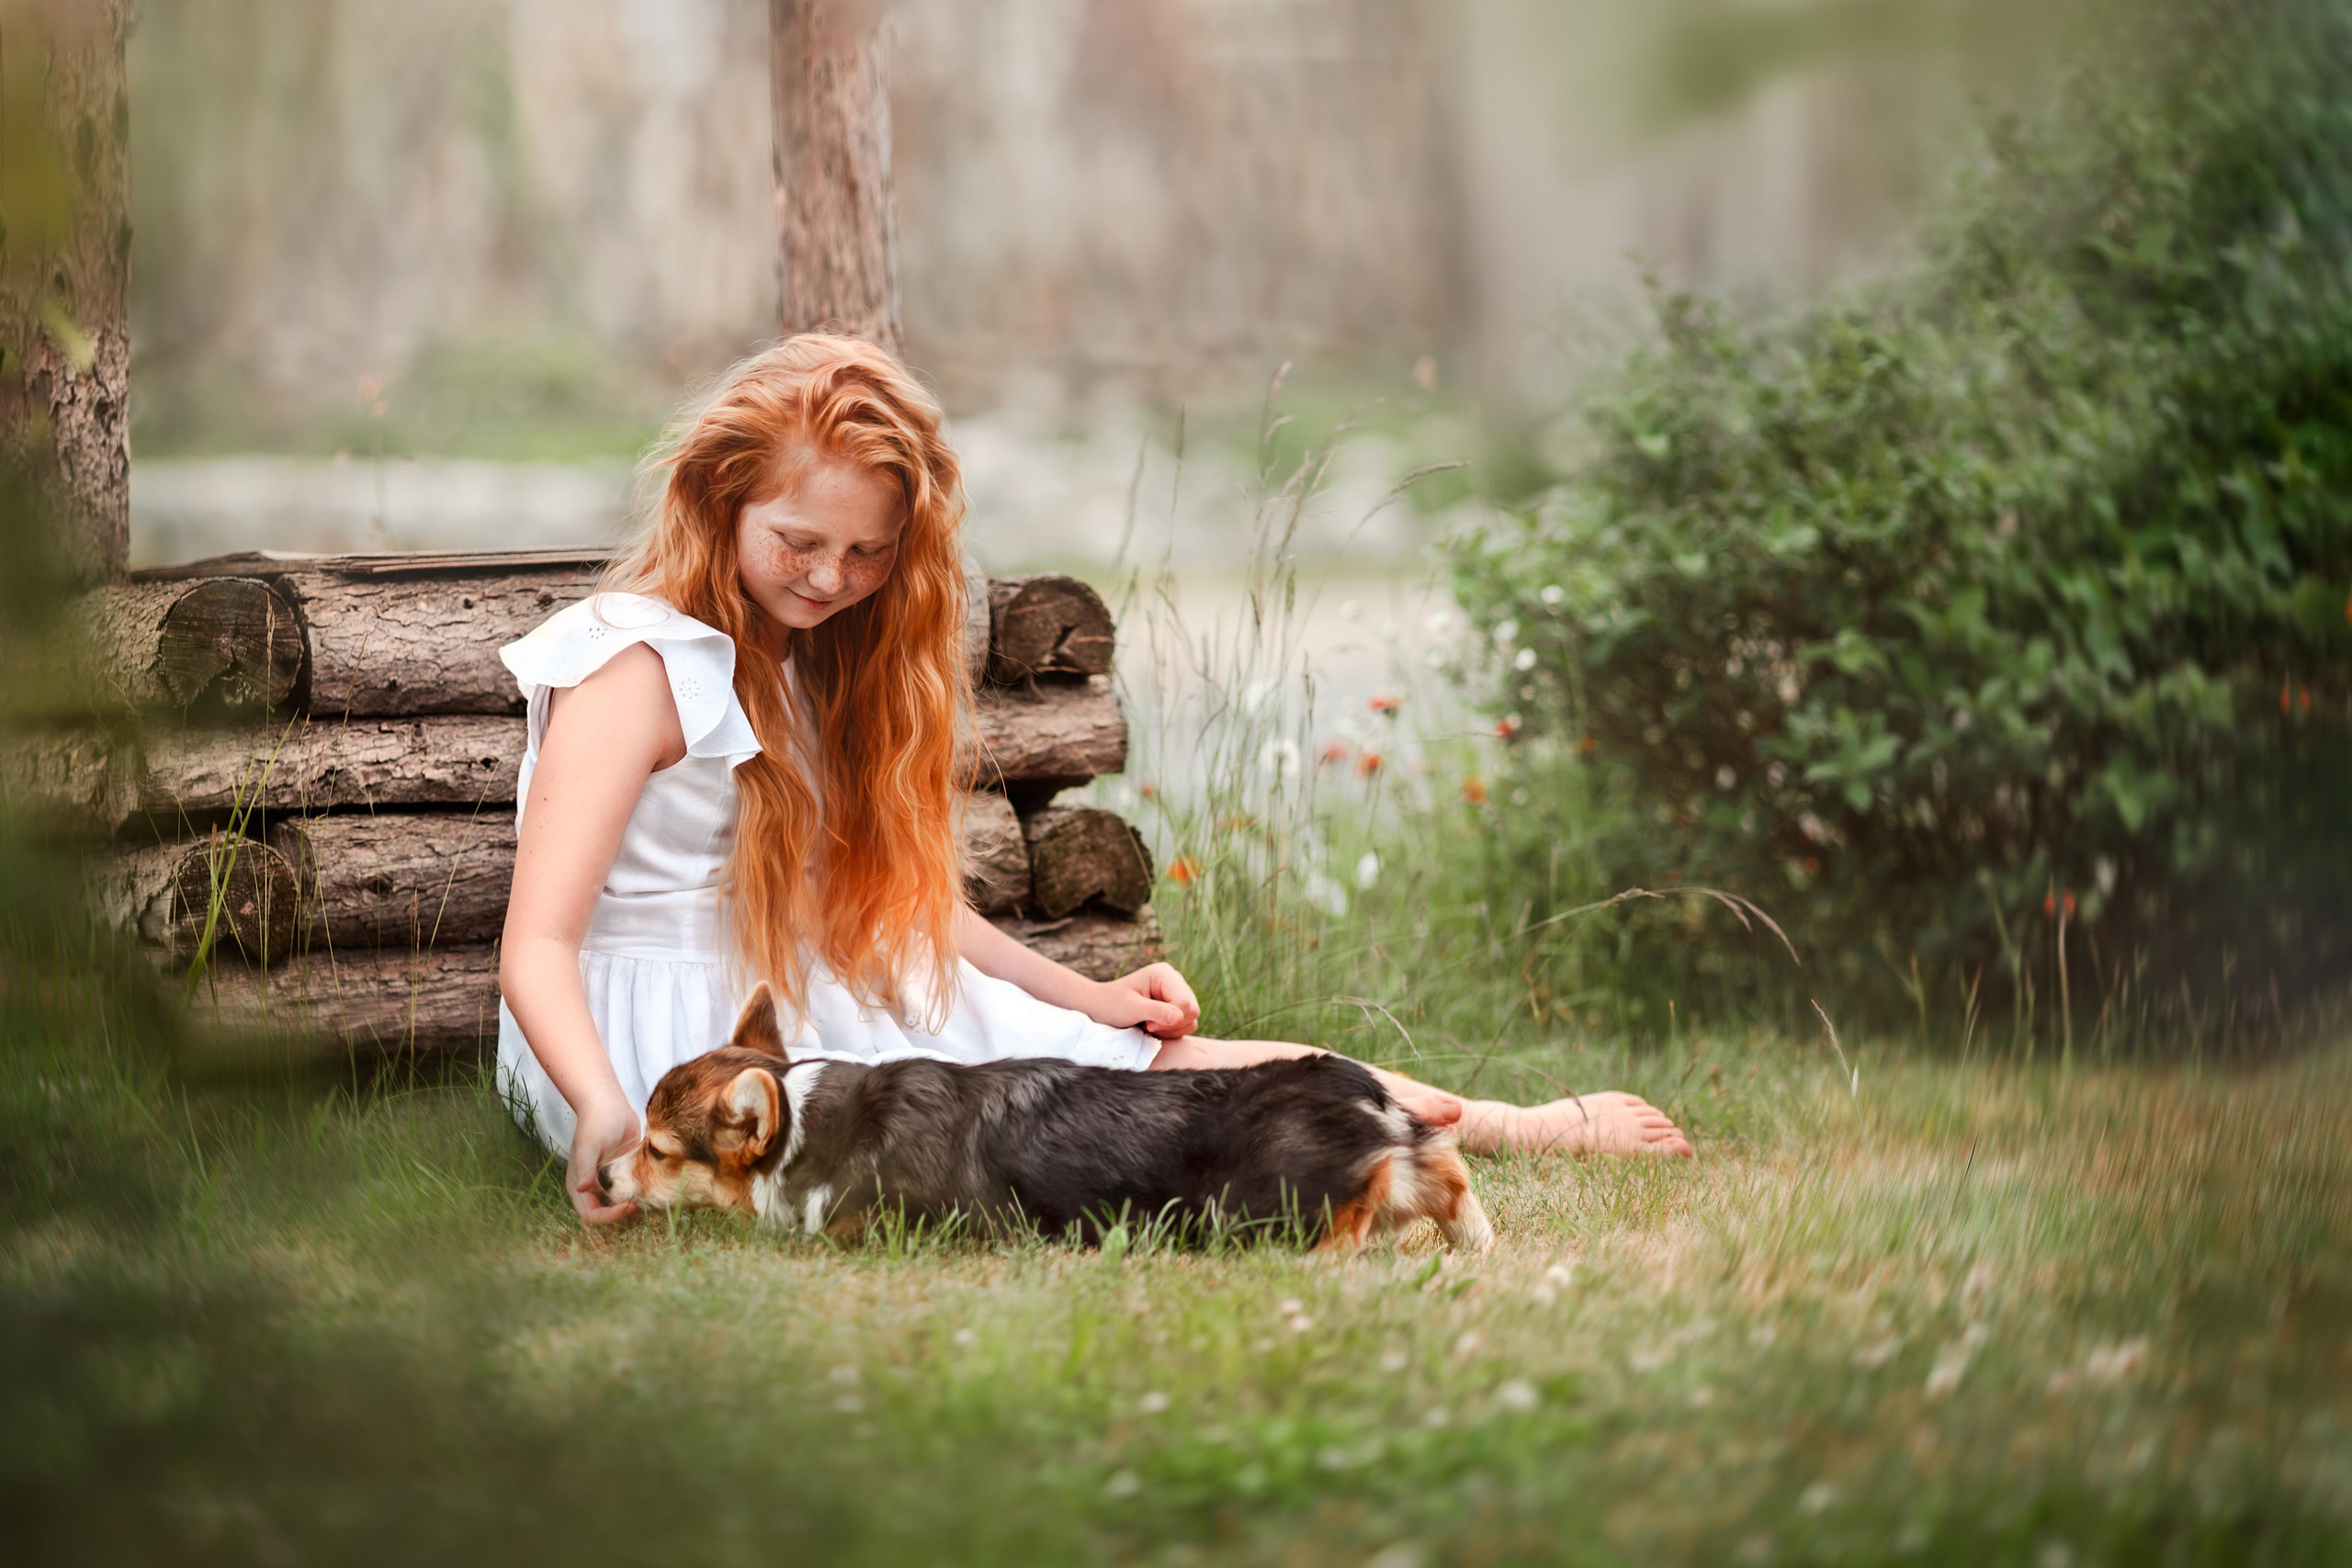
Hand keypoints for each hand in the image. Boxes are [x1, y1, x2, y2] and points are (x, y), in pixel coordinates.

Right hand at [566, 1097, 642, 1227]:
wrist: (609, 1105)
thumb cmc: (596, 1122)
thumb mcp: (589, 1143)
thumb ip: (585, 1165)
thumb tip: (582, 1187)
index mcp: (580, 1187)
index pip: (592, 1217)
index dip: (610, 1217)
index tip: (631, 1205)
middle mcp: (593, 1191)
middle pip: (605, 1221)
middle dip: (622, 1220)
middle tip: (643, 1206)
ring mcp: (609, 1186)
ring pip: (619, 1214)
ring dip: (633, 1215)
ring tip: (650, 1203)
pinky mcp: (624, 1179)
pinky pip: (631, 1199)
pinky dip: (641, 1202)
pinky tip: (654, 1195)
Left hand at [1087, 962, 1200, 1038]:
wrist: (1101, 1008)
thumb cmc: (1112, 1004)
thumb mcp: (1131, 1008)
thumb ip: (1156, 1011)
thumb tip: (1179, 1017)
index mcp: (1164, 974)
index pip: (1185, 1002)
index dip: (1169, 1019)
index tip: (1147, 1024)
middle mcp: (1175, 980)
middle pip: (1193, 1011)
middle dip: (1170, 1025)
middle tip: (1146, 1025)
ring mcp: (1178, 993)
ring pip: (1192, 1020)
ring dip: (1170, 1030)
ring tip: (1148, 1024)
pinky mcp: (1177, 1006)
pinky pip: (1187, 1025)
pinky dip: (1171, 1031)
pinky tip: (1153, 1025)